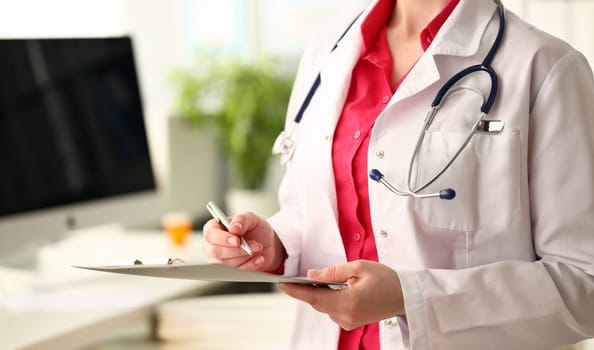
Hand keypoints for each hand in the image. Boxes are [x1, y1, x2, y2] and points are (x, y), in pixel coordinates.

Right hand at [202, 211, 284, 270]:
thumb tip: (234, 227)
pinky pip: (235, 273)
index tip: (237, 240)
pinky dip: (249, 266)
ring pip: (225, 264)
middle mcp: (212, 244)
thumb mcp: (251, 218)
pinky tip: (258, 259)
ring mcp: (218, 260)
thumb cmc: (254, 229)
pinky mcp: (227, 271)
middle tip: (253, 245)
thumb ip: (242, 219)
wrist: (266, 244)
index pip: (210, 234)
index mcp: (214, 228)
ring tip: (258, 249)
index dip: (222, 238)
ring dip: (245, 257)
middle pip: (215, 252)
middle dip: (236, 250)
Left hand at [277, 260, 404, 329]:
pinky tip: (330, 288)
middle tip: (291, 278)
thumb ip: (332, 272)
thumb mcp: (359, 267)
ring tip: (313, 280)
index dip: (295, 291)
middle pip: (317, 303)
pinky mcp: (351, 322)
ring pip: (324, 306)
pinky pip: (333, 309)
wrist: (406, 296)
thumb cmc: (386, 279)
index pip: (314, 298)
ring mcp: (349, 321)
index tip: (280, 284)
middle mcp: (346, 316)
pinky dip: (328, 299)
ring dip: (318, 294)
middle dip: (304, 290)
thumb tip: (311, 275)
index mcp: (348, 302)